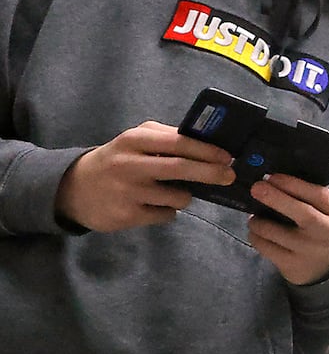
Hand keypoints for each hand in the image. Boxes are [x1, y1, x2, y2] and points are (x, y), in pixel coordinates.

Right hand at [55, 122, 235, 231]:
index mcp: (134, 140)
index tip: (227, 156)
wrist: (74, 188)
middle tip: (229, 176)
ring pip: (178, 197)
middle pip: (180, 168)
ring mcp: (127, 192)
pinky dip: (169, 210)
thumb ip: (167, 137)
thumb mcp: (136, 140)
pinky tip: (155, 204)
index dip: (206, 150)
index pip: (178, 142)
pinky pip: (166, 215)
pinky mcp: (126, 216)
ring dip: (186, 196)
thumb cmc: (117, 159)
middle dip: (211, 173)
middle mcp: (129, 165)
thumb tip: (209, 143)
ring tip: (174, 191)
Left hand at [247, 174, 328, 285]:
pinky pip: (266, 247)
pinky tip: (257, 232)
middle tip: (256, 188)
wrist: (324, 264)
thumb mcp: (324, 209)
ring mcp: (309, 249)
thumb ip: (307, 195)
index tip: (273, 177)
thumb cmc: (318, 226)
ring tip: (254, 218)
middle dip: (276, 198)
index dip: (293, 184)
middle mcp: (326, 230)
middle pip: (302, 213)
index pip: (317, 194)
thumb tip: (273, 179)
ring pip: (276, 232)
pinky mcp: (292, 264)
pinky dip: (256, 236)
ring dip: (258, 222)